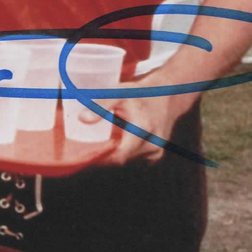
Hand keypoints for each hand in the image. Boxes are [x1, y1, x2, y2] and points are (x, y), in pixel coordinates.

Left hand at [77, 83, 200, 165]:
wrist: (168, 94)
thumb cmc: (140, 92)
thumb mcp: (119, 93)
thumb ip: (100, 106)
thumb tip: (82, 119)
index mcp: (143, 130)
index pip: (118, 155)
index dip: (101, 157)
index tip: (85, 152)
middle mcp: (152, 144)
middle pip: (121, 159)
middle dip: (105, 154)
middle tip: (89, 144)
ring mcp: (156, 151)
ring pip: (127, 159)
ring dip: (115, 153)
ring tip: (106, 138)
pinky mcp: (156, 154)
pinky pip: (135, 158)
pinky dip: (125, 152)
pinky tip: (120, 140)